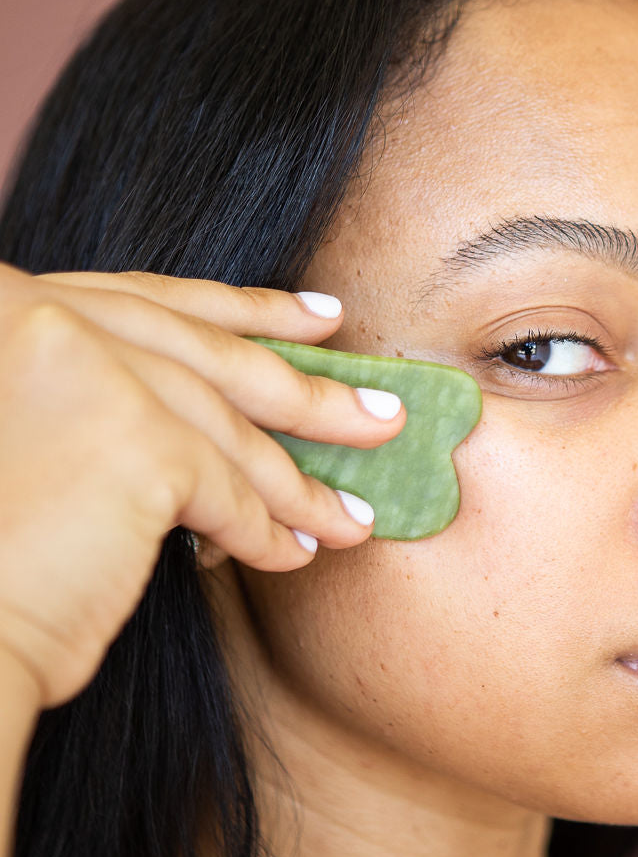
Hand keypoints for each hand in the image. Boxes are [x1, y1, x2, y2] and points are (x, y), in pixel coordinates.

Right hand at [0, 263, 405, 711]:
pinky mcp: (137, 444)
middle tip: (381, 411)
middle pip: (205, 356)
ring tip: (355, 512)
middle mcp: (45, 316)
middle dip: (308, 390)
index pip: (152, 302)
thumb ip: (95, 389)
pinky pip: (229, 491)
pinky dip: (267, 529)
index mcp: (12, 302)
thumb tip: (213, 398)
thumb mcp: (31, 432)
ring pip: (227, 429)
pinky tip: (297, 553)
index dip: (246, 312)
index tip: (321, 317)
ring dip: (303, 479)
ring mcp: (92, 372)